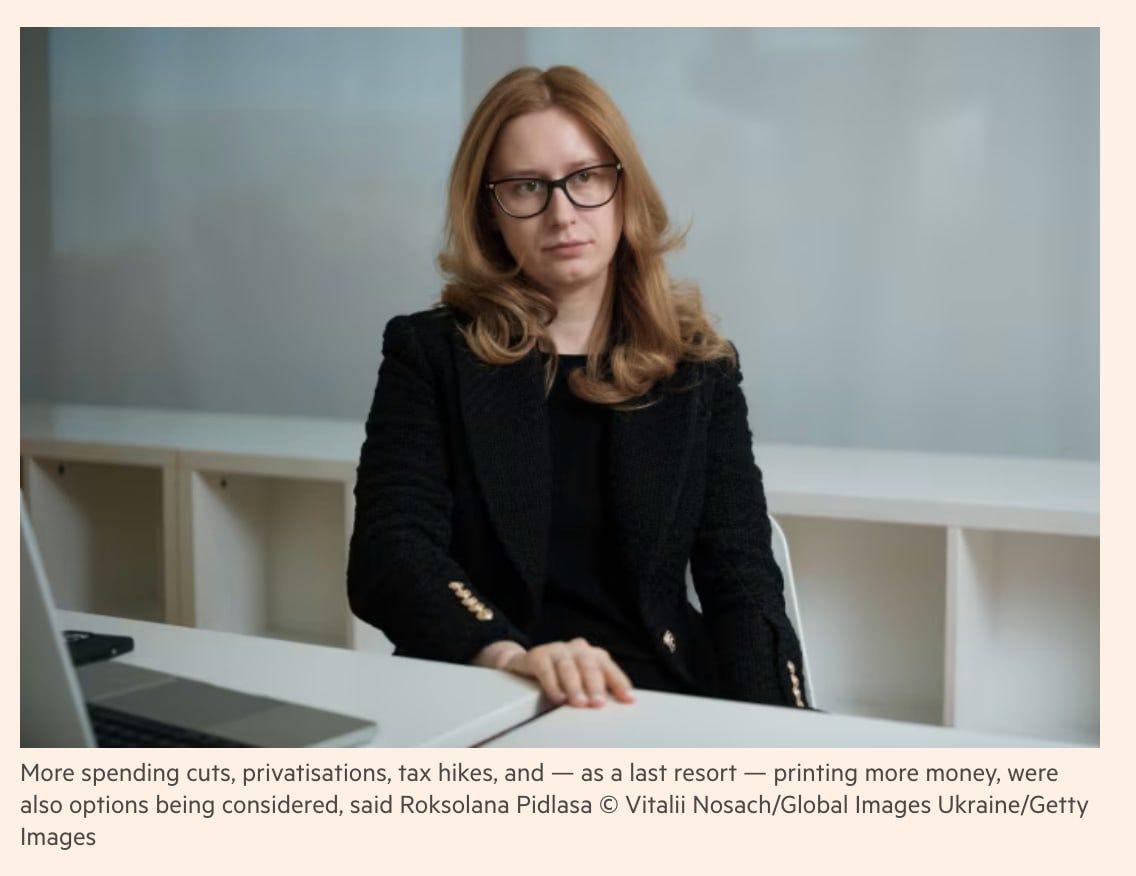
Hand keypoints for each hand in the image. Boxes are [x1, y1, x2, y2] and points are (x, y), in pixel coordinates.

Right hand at [474, 638, 634, 707]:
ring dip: (575, 687)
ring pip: (568, 667)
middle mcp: (577, 649)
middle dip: (595, 685)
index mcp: (593, 655)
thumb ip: (598, 691)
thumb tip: (618, 709)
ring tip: (579, 704)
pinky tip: (558, 698)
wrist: (526, 664)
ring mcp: (557, 650)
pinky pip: (546, 669)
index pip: (609, 668)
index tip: (628, 700)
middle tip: (598, 704)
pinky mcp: (537, 655)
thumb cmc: (561, 677)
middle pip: (589, 665)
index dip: (619, 682)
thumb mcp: (582, 682)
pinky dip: (553, 685)